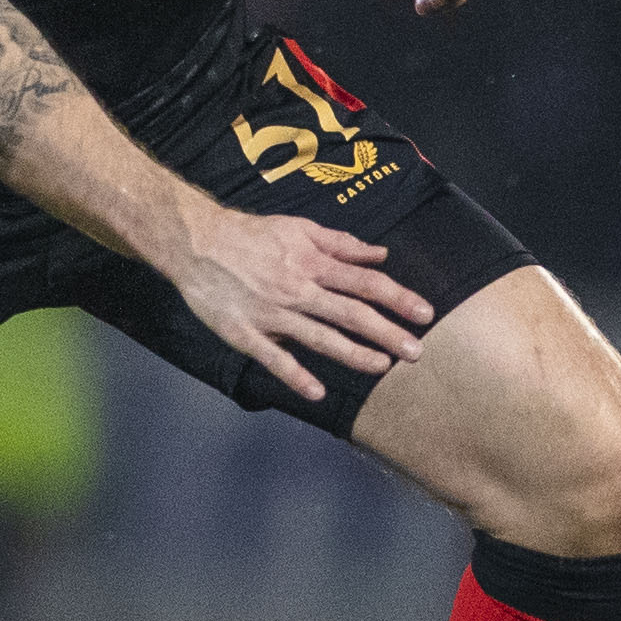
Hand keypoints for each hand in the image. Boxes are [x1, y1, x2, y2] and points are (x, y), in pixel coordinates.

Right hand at [164, 204, 434, 405]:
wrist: (195, 241)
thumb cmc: (249, 234)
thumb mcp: (298, 228)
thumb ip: (341, 243)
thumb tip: (380, 255)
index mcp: (311, 263)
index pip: (364, 283)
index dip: (397, 298)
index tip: (425, 314)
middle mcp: (296, 289)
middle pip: (350, 313)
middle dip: (386, 333)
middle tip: (417, 352)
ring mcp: (270, 313)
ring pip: (319, 337)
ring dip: (353, 354)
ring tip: (381, 366)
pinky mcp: (244, 332)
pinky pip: (272, 357)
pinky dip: (295, 375)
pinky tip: (317, 392)